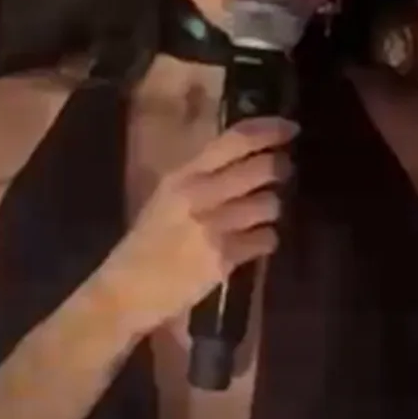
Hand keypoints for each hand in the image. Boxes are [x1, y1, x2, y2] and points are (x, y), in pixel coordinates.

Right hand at [94, 116, 296, 334]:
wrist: (126, 291)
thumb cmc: (149, 242)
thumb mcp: (169, 197)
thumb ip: (205, 175)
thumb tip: (252, 156)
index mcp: (184, 174)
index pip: (236, 140)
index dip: (269, 130)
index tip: (291, 128)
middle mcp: (199, 193)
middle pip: (262, 168)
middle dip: (280, 169)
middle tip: (284, 173)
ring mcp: (212, 226)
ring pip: (270, 203)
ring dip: (272, 209)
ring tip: (259, 216)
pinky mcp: (223, 257)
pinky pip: (266, 239)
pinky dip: (266, 240)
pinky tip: (254, 244)